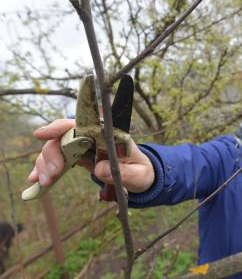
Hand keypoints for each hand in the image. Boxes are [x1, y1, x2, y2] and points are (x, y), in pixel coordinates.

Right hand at [27, 119, 154, 193]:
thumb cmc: (141, 171)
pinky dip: (44, 170)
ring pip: (55, 149)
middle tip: (53, 174)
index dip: (60, 126)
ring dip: (45, 164)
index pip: (81, 123)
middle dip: (52, 154)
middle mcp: (92, 137)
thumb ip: (124, 172)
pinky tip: (36, 181)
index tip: (42, 134)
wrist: (140, 177)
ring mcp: (82, 147)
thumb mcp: (139, 174)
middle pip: (63, 137)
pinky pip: (57, 161)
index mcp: (107, 135)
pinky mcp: (77, 158)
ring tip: (45, 182)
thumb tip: (100, 169)